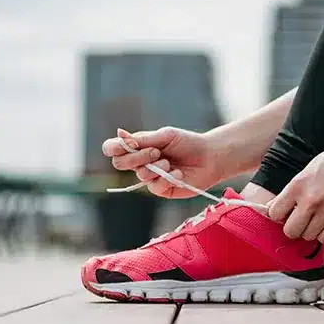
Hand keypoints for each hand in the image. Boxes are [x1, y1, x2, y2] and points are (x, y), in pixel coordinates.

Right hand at [102, 127, 227, 198]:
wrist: (210, 157)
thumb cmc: (188, 143)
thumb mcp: (165, 136)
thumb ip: (143, 139)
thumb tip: (119, 134)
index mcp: (138, 147)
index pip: (113, 149)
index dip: (113, 148)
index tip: (128, 145)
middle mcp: (141, 163)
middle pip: (120, 164)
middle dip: (136, 157)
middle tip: (156, 152)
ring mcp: (150, 178)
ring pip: (140, 175)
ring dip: (156, 167)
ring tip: (170, 163)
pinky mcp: (162, 190)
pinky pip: (155, 187)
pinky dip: (167, 179)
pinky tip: (179, 174)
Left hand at [267, 136, 323, 242]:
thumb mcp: (313, 168)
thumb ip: (296, 189)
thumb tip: (277, 207)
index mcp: (299, 184)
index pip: (275, 213)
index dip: (281, 216)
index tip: (288, 214)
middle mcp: (311, 199)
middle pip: (290, 231)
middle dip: (296, 227)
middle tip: (305, 220)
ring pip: (308, 236)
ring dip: (313, 230)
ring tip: (323, 217)